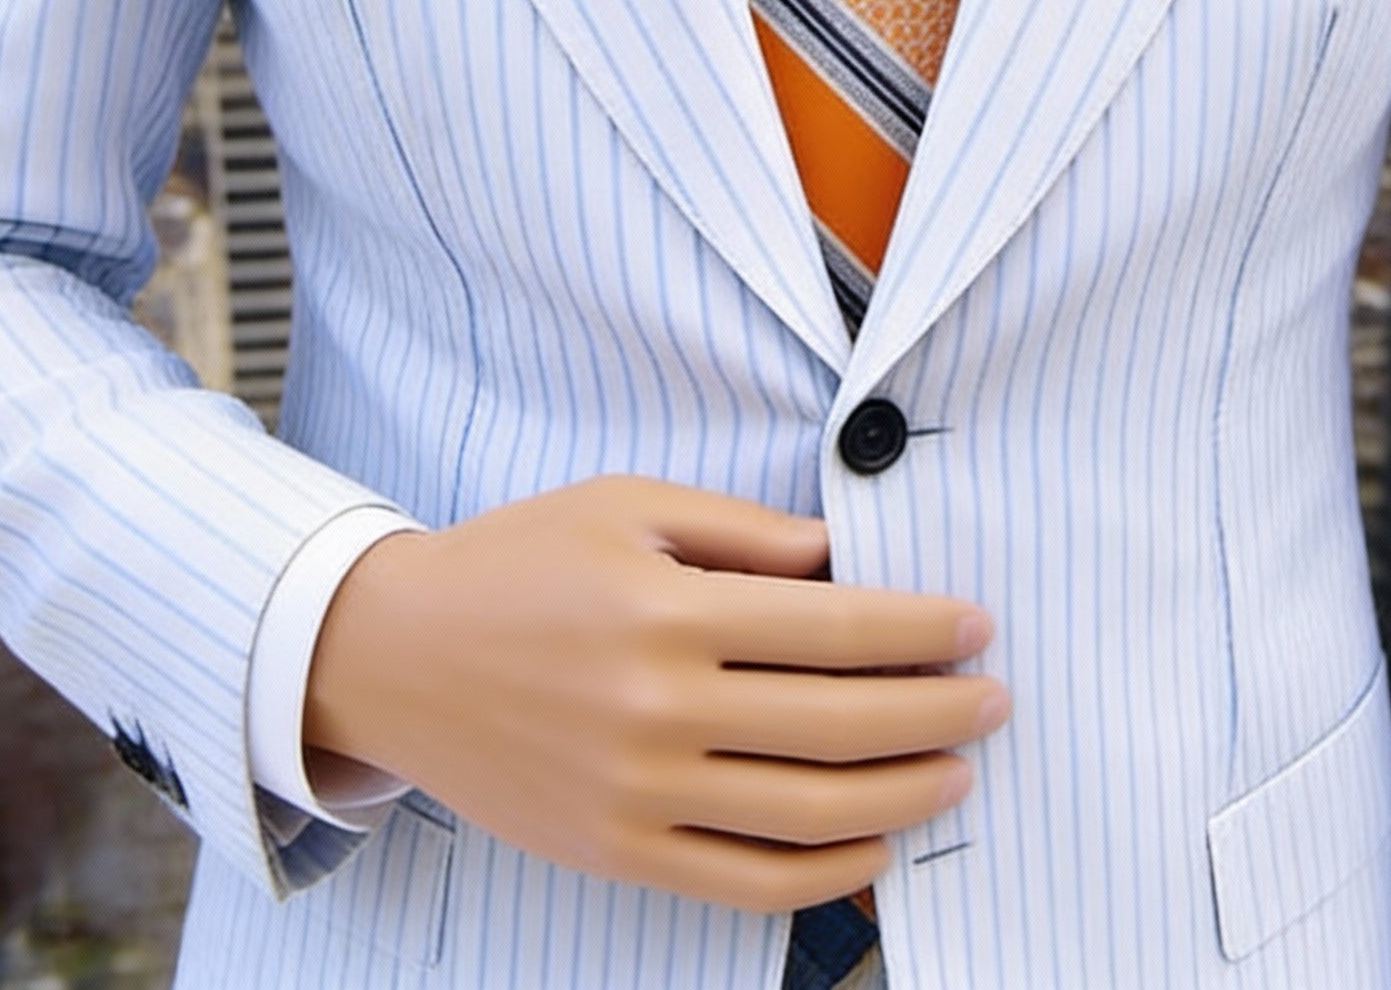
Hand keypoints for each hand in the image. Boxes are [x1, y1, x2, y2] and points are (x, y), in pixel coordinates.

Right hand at [303, 474, 1008, 912]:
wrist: (397, 654)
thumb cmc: (519, 561)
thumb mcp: (629, 507)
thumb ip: (743, 532)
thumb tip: (843, 559)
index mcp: (667, 611)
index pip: (834, 627)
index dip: (921, 629)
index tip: (976, 624)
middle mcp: (658, 710)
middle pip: (839, 725)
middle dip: (938, 712)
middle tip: (993, 698)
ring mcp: (637, 795)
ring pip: (808, 814)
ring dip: (904, 796)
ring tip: (957, 770)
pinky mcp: (616, 852)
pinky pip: (745, 884)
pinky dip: (826, 873)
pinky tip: (873, 845)